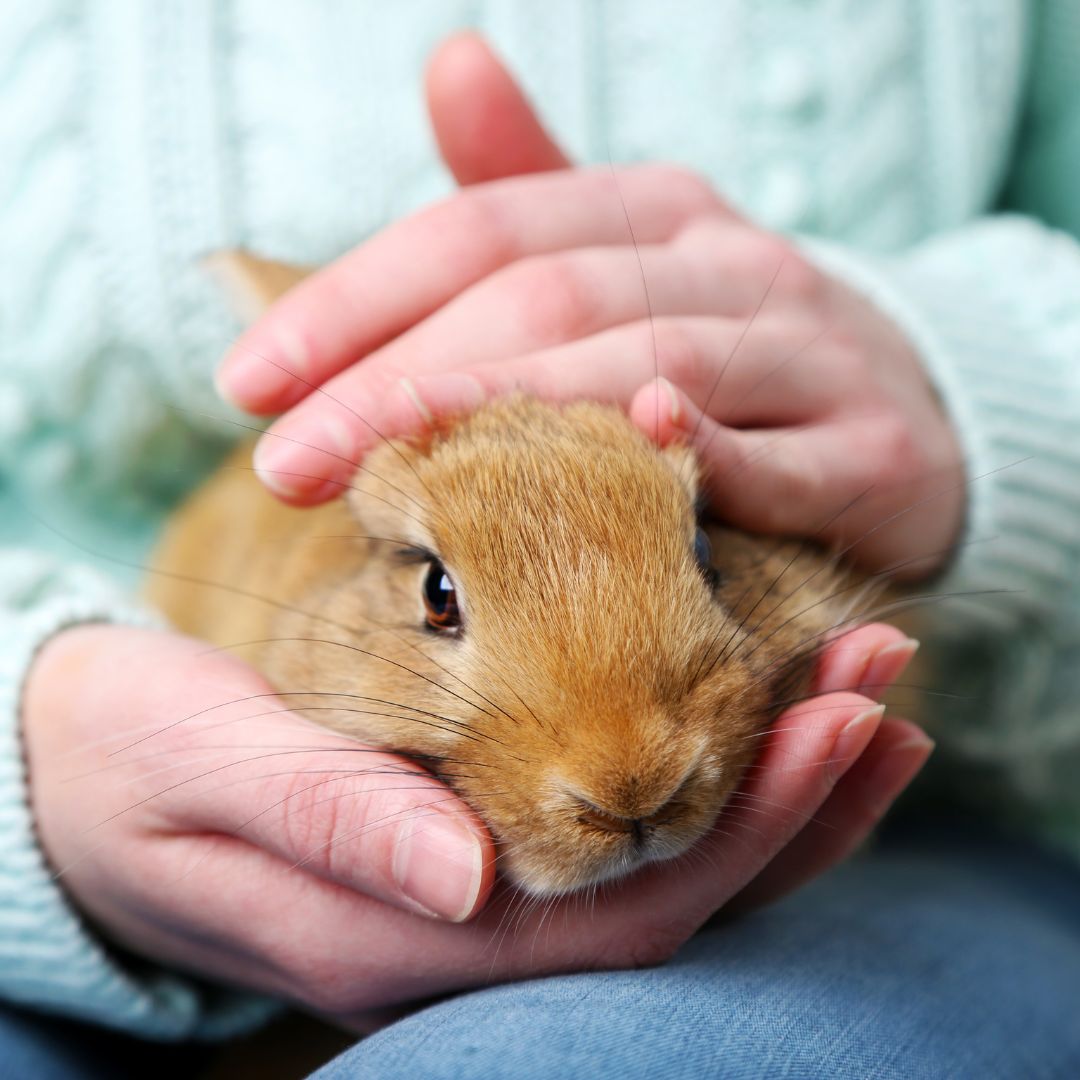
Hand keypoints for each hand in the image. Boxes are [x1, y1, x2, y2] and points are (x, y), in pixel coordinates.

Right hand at [23, 621, 927, 1020]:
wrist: (91, 774)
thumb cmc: (137, 762)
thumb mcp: (204, 774)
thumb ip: (329, 822)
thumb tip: (462, 884)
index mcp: (411, 936)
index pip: (624, 906)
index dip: (747, 824)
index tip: (841, 717)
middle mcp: (471, 938)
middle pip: (679, 890)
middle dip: (800, 794)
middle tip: (891, 680)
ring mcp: (484, 898)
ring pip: (668, 866)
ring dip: (780, 783)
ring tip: (875, 693)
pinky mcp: (485, 838)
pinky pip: (625, 824)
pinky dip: (715, 770)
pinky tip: (772, 709)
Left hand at [216, 34, 964, 576]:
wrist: (911, 418)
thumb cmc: (735, 349)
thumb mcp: (634, 257)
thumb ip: (538, 188)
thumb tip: (450, 65)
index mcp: (650, 212)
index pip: (480, 234)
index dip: (356, 302)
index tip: (250, 382)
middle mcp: (725, 263)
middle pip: (543, 300)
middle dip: (402, 379)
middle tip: (289, 461)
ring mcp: (806, 353)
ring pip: (646, 361)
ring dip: (516, 413)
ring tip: (394, 467)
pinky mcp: (870, 449)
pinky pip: (781, 458)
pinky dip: (704, 455)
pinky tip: (625, 451)